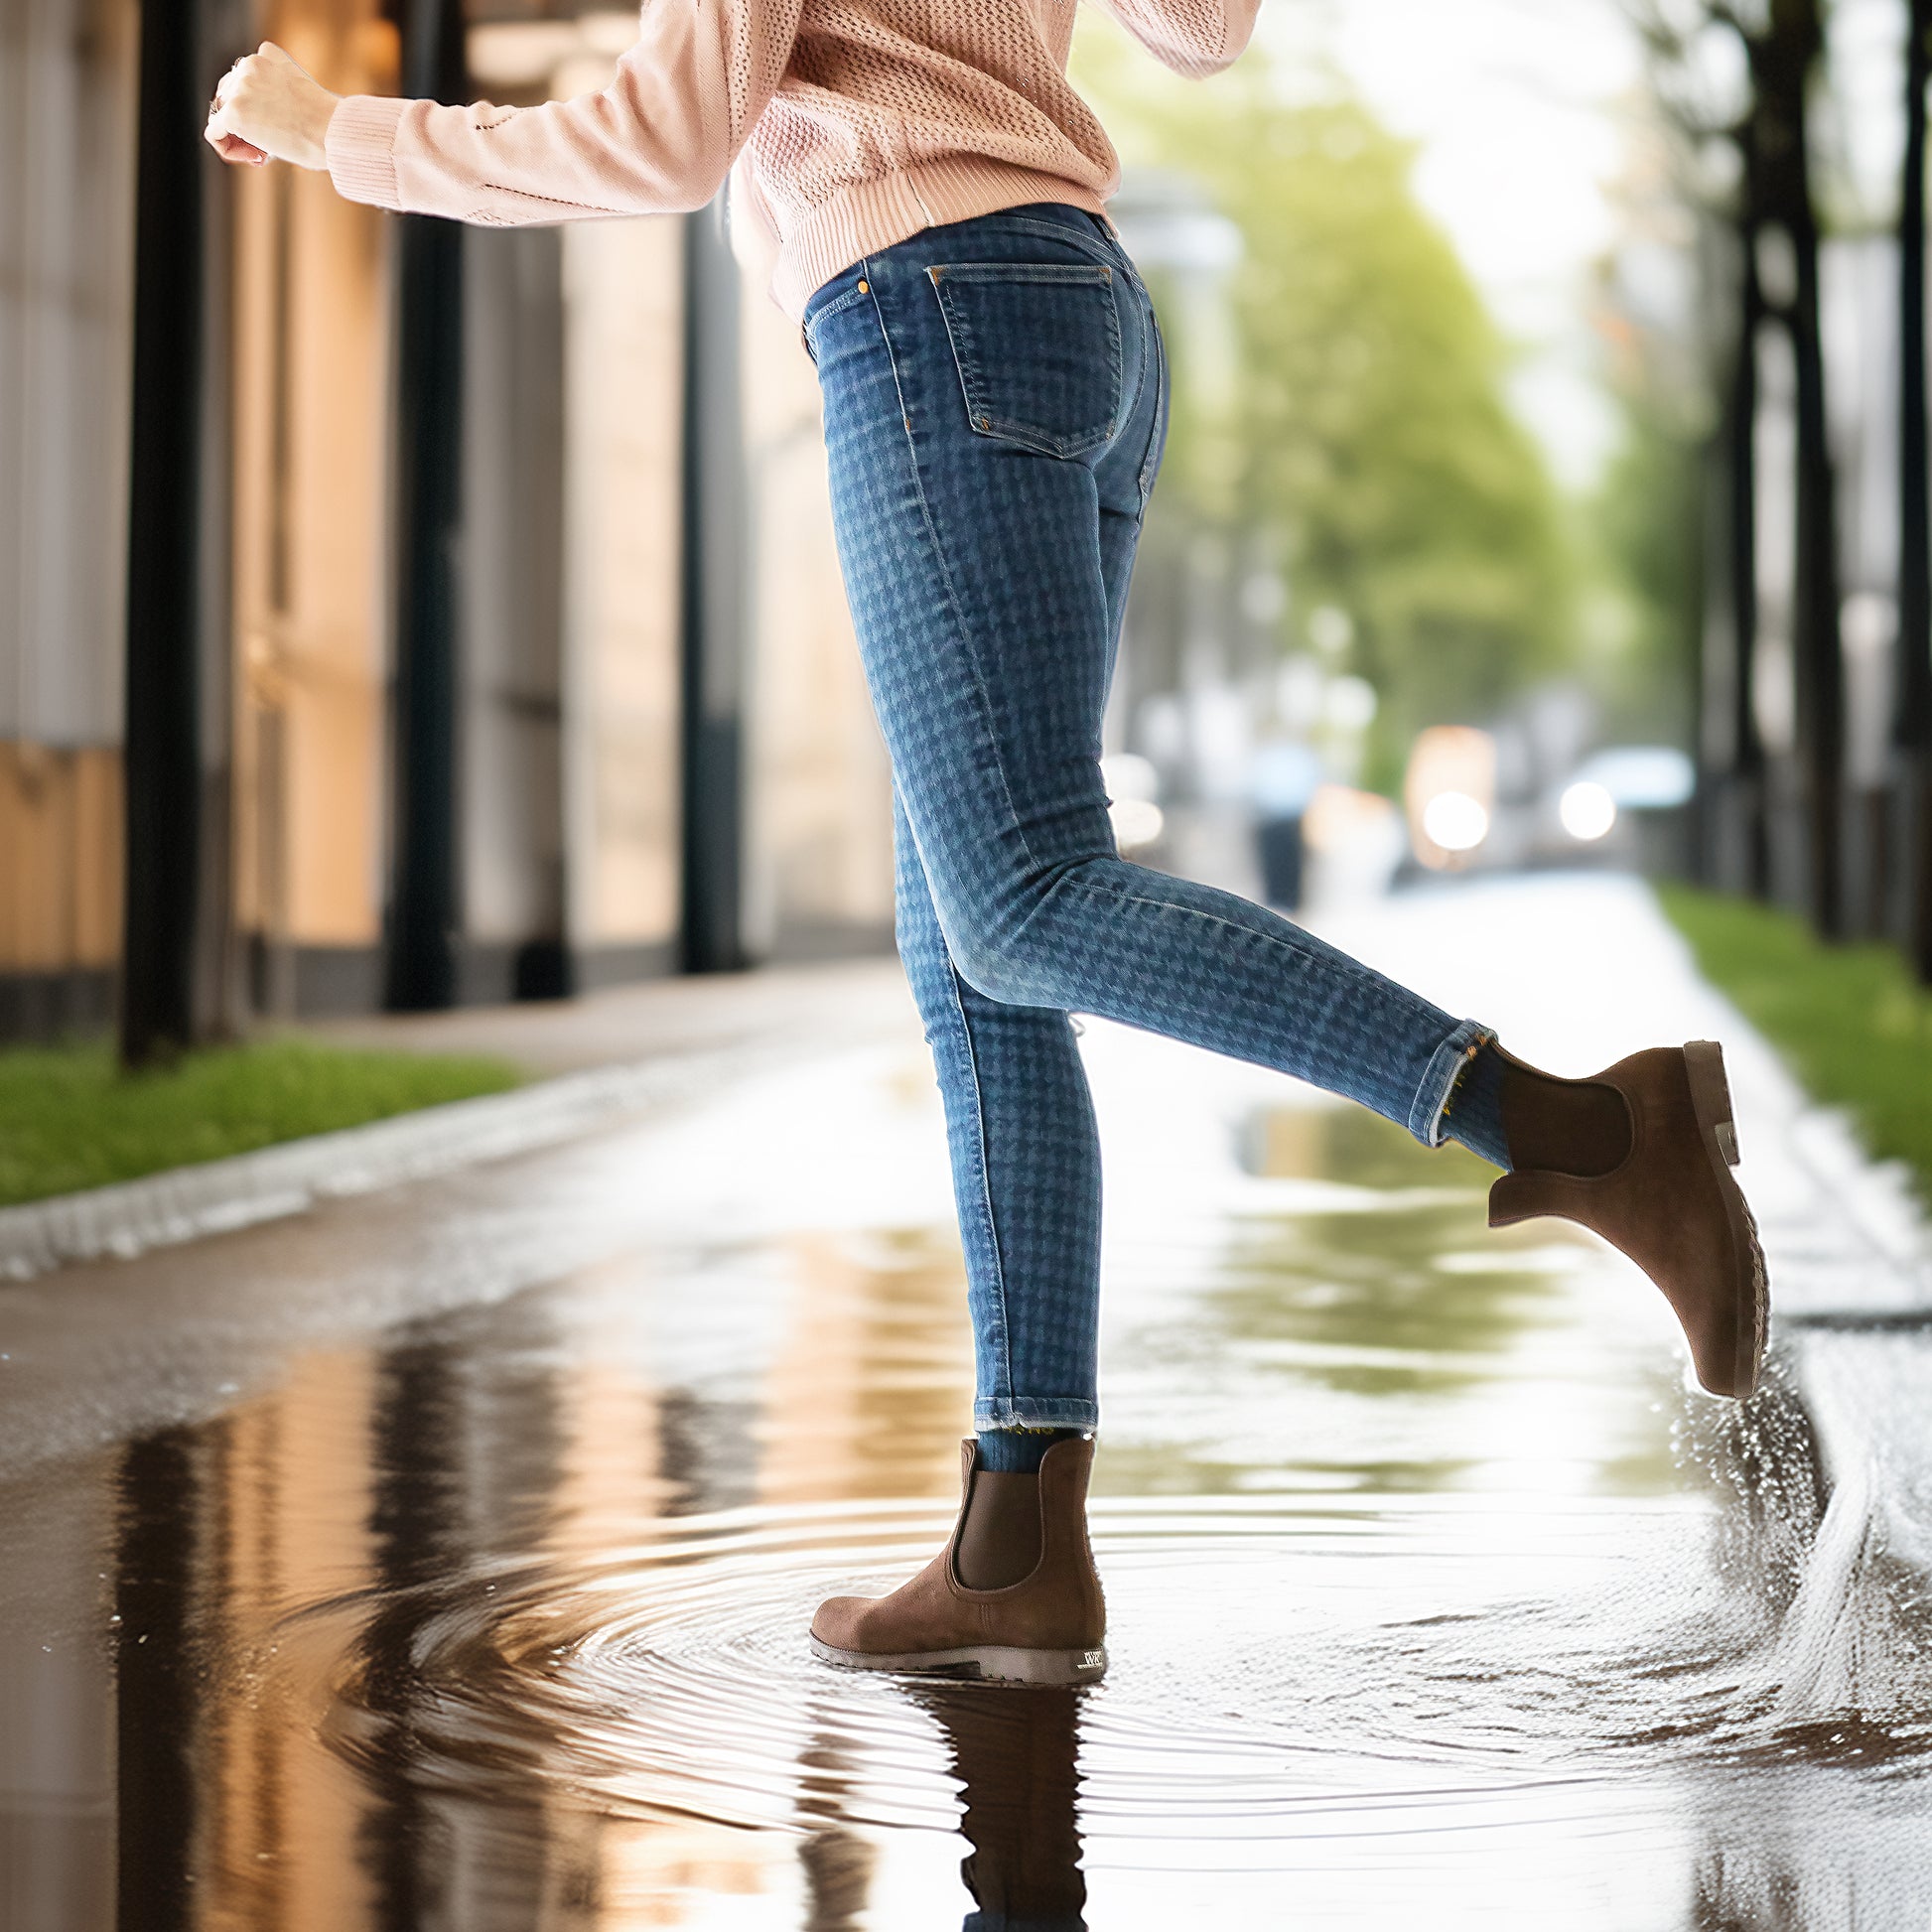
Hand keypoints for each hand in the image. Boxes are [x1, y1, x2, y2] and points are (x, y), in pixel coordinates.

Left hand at [205, 42, 339, 170]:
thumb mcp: (301, 94)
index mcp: (267, 54)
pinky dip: (224, 146)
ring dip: (237, 134)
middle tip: (266, 143)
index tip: (272, 124)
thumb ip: (277, 94)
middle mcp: (249, 64)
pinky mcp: (234, 112)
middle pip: (228, 94)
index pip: (244, 77)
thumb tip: (260, 119)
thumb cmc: (329, 124)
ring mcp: (240, 88)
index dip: (253, 104)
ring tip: (262, 152)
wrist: (334, 132)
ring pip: (222, 113)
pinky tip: (246, 157)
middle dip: (243, 119)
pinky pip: (214, 132)